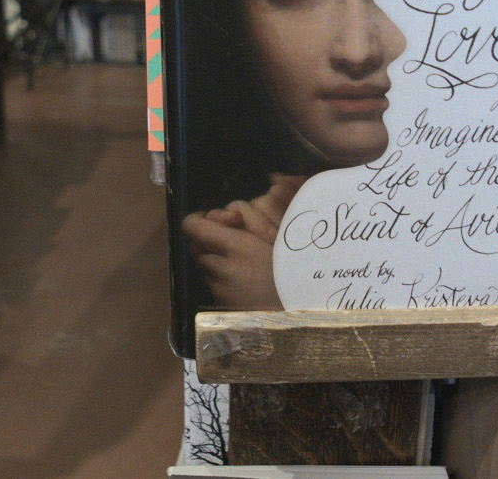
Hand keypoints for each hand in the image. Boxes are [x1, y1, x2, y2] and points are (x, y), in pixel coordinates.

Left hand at [182, 176, 306, 309]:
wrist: (304, 319)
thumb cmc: (302, 272)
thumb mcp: (290, 234)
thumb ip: (275, 205)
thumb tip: (273, 178)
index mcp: (238, 247)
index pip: (193, 226)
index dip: (200, 218)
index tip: (219, 218)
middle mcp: (221, 268)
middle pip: (195, 242)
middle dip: (208, 235)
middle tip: (232, 235)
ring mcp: (219, 289)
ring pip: (202, 262)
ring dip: (214, 256)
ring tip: (239, 257)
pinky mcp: (222, 305)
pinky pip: (212, 282)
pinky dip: (222, 275)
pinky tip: (244, 277)